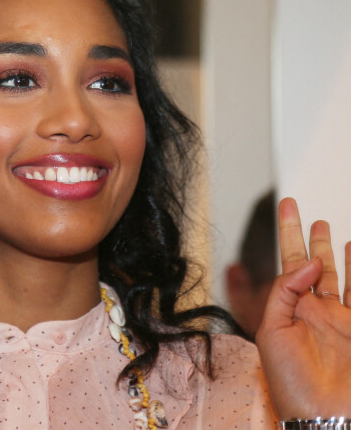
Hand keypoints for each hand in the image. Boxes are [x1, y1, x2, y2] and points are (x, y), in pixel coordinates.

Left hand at [256, 197, 350, 418]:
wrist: (324, 417)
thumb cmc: (290, 382)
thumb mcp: (272, 330)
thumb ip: (285, 290)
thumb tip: (308, 261)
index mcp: (291, 307)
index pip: (288, 259)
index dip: (289, 231)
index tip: (289, 206)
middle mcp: (316, 309)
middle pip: (313, 263)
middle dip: (312, 238)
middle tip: (310, 215)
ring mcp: (342, 320)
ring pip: (340, 275)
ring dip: (338, 253)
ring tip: (332, 228)